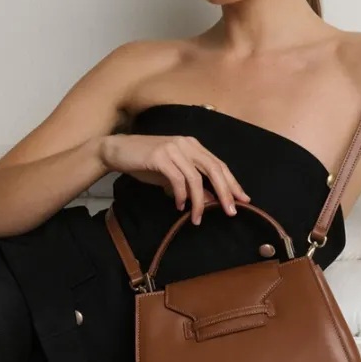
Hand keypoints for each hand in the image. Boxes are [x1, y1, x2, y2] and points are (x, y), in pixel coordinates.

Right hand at [100, 133, 249, 224]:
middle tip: (231, 211)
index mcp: (193, 146)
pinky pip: (177, 179)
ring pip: (196, 177)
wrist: (117, 151)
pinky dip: (181, 195)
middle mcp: (186, 144)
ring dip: (199, 201)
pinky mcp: (160, 156)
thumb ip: (191, 185)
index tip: (243, 199)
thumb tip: (210, 201)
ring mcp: (174, 148)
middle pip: (214, 169)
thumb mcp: (171, 175)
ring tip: (198, 218)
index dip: (232, 182)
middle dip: (225, 191)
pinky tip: (179, 206)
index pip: (219, 164)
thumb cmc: (145, 162)